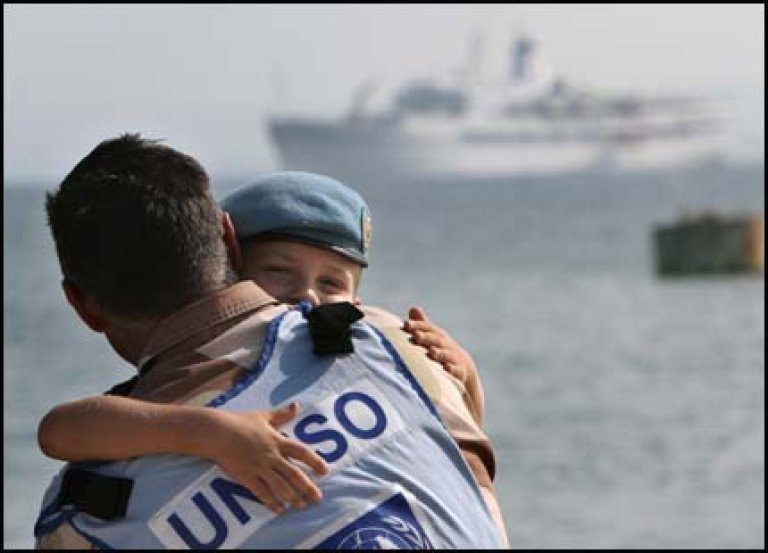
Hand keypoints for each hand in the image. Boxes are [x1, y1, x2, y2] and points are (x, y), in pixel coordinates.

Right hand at [210, 402, 329, 514]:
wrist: (216, 432)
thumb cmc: (239, 422)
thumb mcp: (263, 416)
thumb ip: (282, 414)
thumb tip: (297, 405)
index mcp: (277, 440)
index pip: (301, 452)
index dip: (315, 461)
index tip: (325, 471)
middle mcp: (271, 455)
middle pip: (294, 473)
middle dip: (307, 487)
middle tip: (318, 498)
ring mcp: (259, 467)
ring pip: (280, 486)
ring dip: (292, 497)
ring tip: (301, 505)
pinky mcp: (246, 476)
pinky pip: (261, 492)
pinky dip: (271, 502)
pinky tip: (279, 509)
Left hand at [403, 306, 476, 385]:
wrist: (463, 365)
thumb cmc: (442, 348)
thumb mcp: (433, 336)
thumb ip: (422, 324)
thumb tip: (412, 308)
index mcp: (437, 335)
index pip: (428, 328)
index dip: (418, 325)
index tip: (406, 324)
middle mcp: (445, 344)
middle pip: (436, 339)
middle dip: (426, 337)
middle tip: (416, 335)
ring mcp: (453, 357)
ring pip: (446, 354)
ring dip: (439, 353)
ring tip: (431, 351)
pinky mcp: (459, 371)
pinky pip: (457, 370)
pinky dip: (452, 369)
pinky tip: (446, 368)